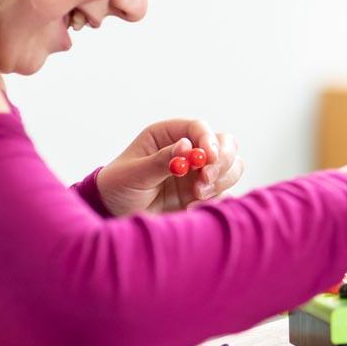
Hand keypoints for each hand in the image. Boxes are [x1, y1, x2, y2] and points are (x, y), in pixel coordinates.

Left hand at [96, 118, 244, 216]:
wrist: (114, 217)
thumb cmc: (118, 188)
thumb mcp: (134, 174)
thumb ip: (160, 160)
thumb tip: (185, 145)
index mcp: (168, 135)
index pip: (199, 128)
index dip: (209, 139)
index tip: (209, 158)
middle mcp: (189, 150)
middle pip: (226, 145)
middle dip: (222, 161)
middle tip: (206, 179)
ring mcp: (199, 173)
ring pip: (231, 168)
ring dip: (220, 181)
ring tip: (195, 197)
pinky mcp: (204, 195)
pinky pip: (225, 193)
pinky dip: (215, 201)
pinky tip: (191, 209)